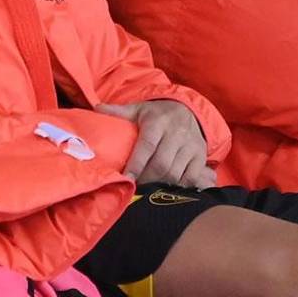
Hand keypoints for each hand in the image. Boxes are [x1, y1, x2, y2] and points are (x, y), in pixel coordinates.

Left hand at [95, 100, 216, 188]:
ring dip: (161, 184)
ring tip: (149, 188)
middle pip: (161, 163)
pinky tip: (168, 187)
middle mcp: (177, 133)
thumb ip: (119, 112)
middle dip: (147, 179)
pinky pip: (191, 177)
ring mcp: (191, 145)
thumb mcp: (139, 109)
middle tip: (136, 187)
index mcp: (158, 121)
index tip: (127, 179)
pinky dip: (179, 186)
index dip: (137, 164)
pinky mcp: (200, 156)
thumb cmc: (157, 114)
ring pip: (175, 173)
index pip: (147, 146)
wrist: (189, 110)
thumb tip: (97, 109)